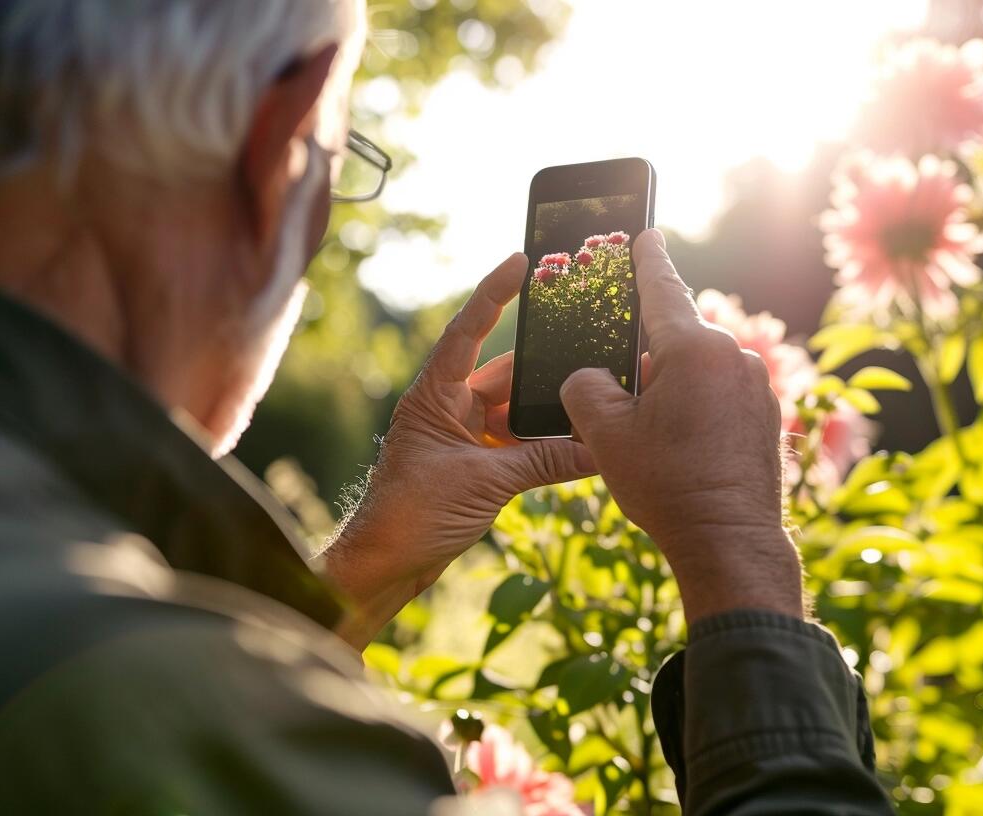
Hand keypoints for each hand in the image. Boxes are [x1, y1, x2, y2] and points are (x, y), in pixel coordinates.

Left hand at [323, 253, 597, 647]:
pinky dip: (543, 443)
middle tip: (585, 349)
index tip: (521, 261)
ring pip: (514, 410)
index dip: (494, 293)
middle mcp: (447, 408)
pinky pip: (516, 442)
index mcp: (435, 396)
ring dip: (546, 411)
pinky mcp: (473, 466)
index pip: (467, 331)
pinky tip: (576, 444)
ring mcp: (461, 437)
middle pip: (504, 374)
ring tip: (590, 402)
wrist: (385, 566)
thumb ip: (544, 460)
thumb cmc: (412, 516)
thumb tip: (597, 448)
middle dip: (544, 368)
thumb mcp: (485, 482)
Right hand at [559, 230, 803, 621]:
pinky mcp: (768, 414)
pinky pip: (723, 394)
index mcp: (694, 349)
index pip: (663, 289)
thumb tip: (591, 378)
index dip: (647, 259)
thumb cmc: (668, 486)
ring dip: (673, 386)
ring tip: (652, 434)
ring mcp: (758, 386)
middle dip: (648, 355)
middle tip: (624, 388)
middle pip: (678, 337)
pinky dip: (699, 407)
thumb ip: (586, 388)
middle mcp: (734, 357)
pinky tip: (683, 445)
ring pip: (701, 369)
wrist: (729, 542)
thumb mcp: (605, 434)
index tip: (645, 233)